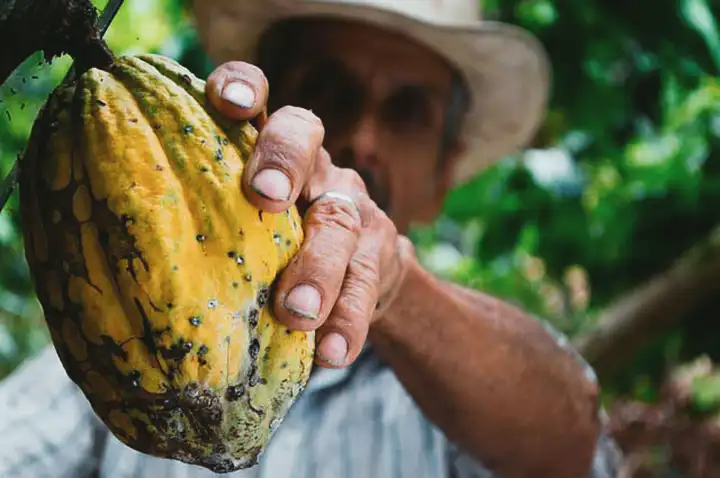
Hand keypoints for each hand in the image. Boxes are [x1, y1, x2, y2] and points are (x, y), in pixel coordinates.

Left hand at [206, 62, 413, 367]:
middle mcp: (314, 166)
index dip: (244, 87)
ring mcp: (353, 207)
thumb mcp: (241, 227)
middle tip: (264, 197)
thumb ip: (204, 225)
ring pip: (340, 220)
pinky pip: (367, 284)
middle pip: (305, 137)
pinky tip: (331, 353)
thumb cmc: (274, 251)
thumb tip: (105, 258)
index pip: (259, 97)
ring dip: (318, 267)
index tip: (226, 102)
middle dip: (283, 161)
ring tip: (297, 313)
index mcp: (269, 151)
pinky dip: (348, 320)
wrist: (360, 278)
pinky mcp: (381, 254)